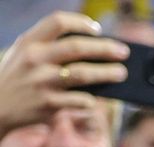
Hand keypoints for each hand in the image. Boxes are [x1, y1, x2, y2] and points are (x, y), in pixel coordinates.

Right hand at [0, 14, 127, 138]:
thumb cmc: (18, 76)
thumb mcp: (23, 53)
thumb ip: (49, 46)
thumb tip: (92, 46)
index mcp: (29, 42)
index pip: (57, 22)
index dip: (81, 23)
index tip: (97, 29)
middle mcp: (35, 59)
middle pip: (77, 47)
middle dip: (105, 48)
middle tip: (123, 52)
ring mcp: (42, 82)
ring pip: (83, 74)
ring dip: (107, 73)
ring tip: (121, 73)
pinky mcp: (49, 104)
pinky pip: (80, 100)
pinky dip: (91, 99)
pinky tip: (96, 98)